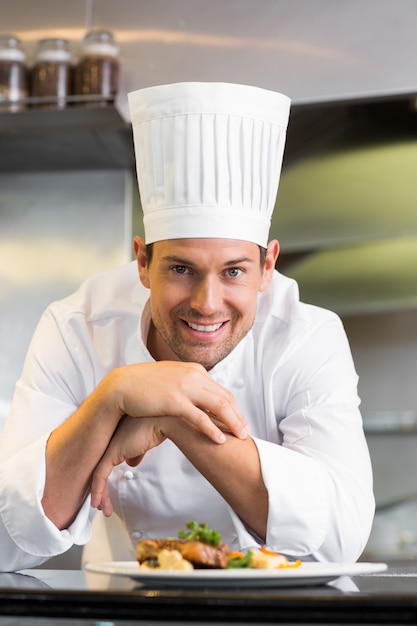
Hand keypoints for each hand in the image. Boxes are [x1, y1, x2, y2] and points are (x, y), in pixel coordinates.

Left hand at [90, 415, 165, 514]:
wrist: (164, 420)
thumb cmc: (160, 427)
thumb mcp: (146, 441)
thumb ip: (137, 451)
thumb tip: (132, 463)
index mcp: (117, 436)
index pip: (107, 460)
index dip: (106, 477)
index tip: (108, 492)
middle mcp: (110, 440)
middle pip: (100, 468)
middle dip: (100, 488)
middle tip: (102, 504)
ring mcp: (109, 446)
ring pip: (97, 474)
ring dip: (100, 493)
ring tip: (103, 508)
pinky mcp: (111, 453)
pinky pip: (99, 476)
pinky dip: (97, 491)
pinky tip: (98, 503)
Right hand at [112, 361, 247, 443]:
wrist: (121, 385)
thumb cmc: (143, 385)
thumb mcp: (171, 379)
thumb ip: (186, 385)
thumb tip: (195, 396)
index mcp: (194, 370)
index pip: (222, 390)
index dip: (234, 407)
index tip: (241, 421)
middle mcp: (193, 376)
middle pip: (225, 397)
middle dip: (238, 416)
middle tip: (246, 432)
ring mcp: (185, 387)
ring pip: (218, 406)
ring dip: (232, 422)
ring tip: (240, 437)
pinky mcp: (175, 401)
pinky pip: (200, 417)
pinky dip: (213, 429)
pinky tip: (220, 440)